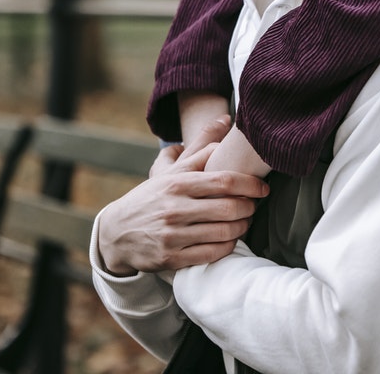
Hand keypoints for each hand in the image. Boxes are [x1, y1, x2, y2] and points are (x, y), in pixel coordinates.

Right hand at [97, 120, 268, 276]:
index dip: (250, 184)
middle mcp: (175, 208)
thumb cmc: (153, 196)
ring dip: (242, 227)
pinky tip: (231, 239)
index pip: (224, 180)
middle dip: (250, 207)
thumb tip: (227, 120)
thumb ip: (202, 146)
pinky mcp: (171, 259)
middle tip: (255, 205)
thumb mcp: (173, 170)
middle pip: (228, 207)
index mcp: (178, 183)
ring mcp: (173, 235)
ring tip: (246, 221)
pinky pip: (211, 254)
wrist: (116, 233)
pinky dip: (228, 246)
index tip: (263, 188)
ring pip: (223, 232)